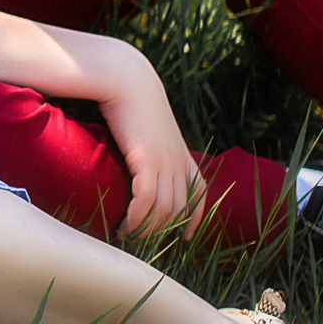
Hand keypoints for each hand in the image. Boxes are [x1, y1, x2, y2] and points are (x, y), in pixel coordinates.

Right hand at [84, 39, 204, 239]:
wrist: (126, 79)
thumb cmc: (129, 100)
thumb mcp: (145, 128)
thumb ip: (145, 146)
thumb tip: (133, 160)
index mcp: (181, 154)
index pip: (199, 193)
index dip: (195, 218)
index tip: (184, 238)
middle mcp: (179, 161)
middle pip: (180, 210)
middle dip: (162, 232)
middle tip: (139, 244)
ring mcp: (166, 161)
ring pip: (165, 210)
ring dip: (146, 229)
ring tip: (126, 237)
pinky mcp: (149, 159)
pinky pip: (148, 199)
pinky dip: (137, 217)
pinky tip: (123, 225)